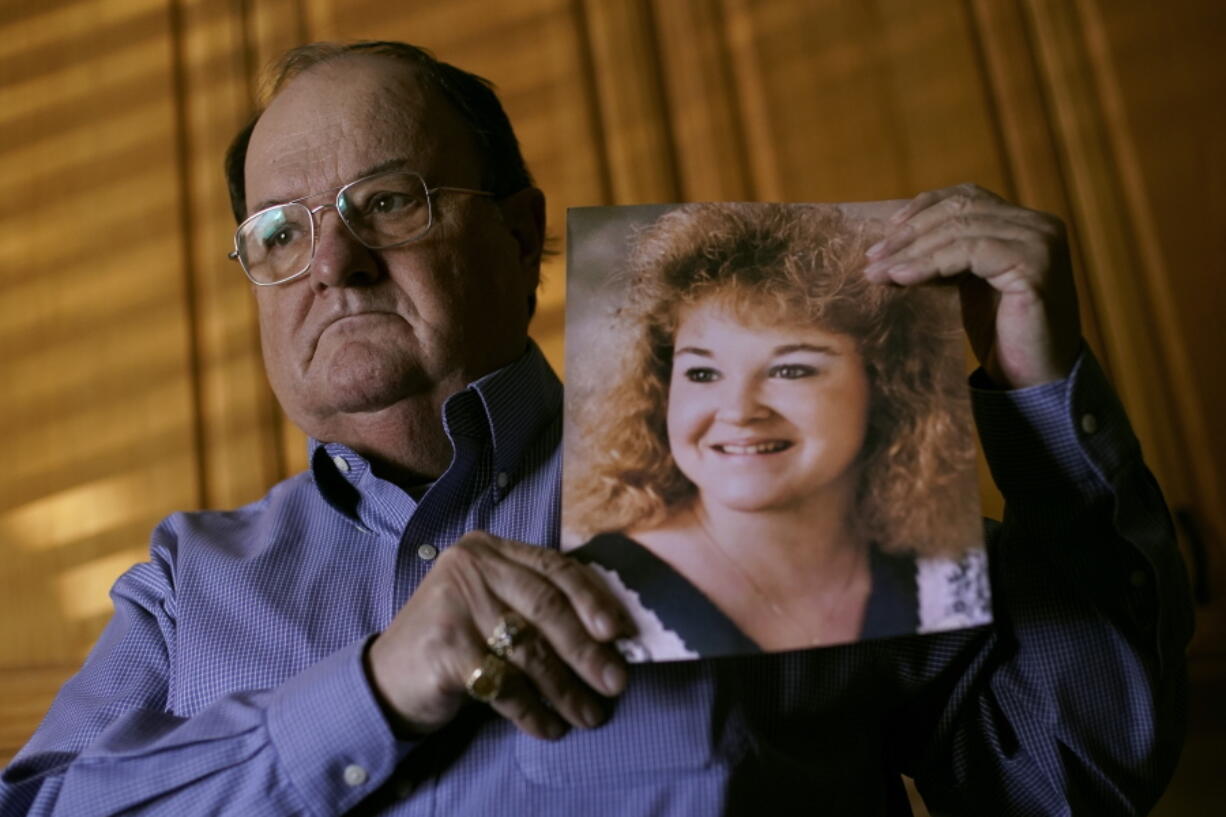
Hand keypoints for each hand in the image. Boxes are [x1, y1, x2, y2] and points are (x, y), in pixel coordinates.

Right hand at [366, 531, 633, 739]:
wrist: (387, 679)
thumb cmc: (457, 642)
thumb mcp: (495, 608)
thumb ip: (541, 607)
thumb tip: (614, 637)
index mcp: (490, 549)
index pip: (554, 568)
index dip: (593, 599)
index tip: (621, 632)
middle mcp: (470, 567)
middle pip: (546, 607)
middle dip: (587, 649)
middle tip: (616, 682)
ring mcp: (454, 604)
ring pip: (529, 649)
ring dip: (565, 688)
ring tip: (589, 714)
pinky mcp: (445, 647)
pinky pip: (504, 684)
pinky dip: (532, 710)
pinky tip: (550, 727)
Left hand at [863, 183, 1081, 388]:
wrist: (1035, 378)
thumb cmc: (1001, 334)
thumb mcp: (969, 284)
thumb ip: (946, 255)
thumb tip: (892, 243)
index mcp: (1025, 224)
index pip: (968, 197)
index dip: (925, 207)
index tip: (887, 227)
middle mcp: (1039, 225)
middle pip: (961, 210)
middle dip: (910, 232)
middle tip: (872, 255)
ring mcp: (1040, 242)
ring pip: (960, 229)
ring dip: (912, 250)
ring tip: (879, 271)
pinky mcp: (1034, 265)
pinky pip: (970, 251)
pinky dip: (930, 263)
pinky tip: (903, 278)